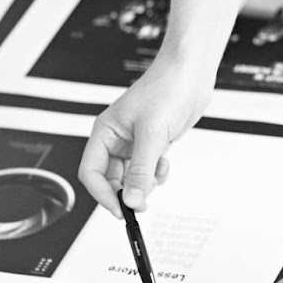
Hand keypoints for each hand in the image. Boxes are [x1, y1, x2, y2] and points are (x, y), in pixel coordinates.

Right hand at [77, 57, 208, 216]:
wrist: (191, 73)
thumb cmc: (166, 88)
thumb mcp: (152, 134)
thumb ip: (141, 171)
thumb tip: (131, 200)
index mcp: (105, 132)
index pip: (91, 172)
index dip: (103, 194)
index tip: (120, 210)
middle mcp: (116, 139)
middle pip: (110, 179)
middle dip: (125, 193)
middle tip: (141, 204)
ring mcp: (135, 143)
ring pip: (130, 178)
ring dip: (144, 184)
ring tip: (158, 174)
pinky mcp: (153, 145)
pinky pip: (147, 171)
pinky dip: (156, 175)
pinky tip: (165, 164)